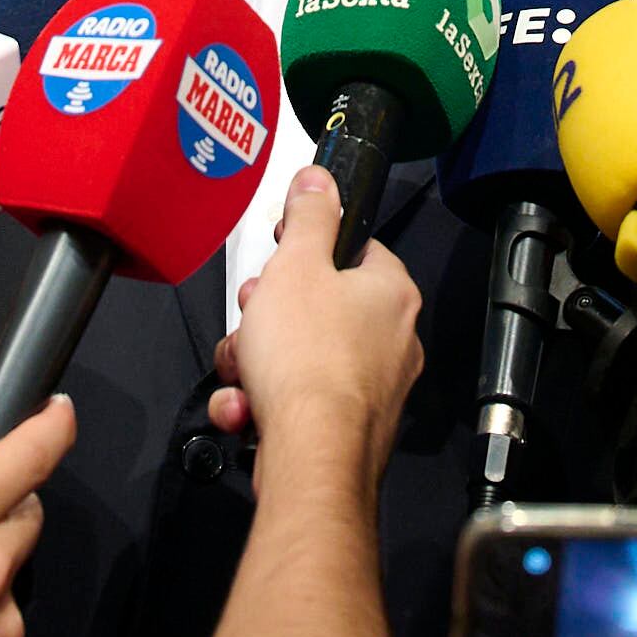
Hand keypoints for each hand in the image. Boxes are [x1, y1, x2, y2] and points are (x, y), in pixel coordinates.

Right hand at [200, 169, 422, 477]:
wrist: (310, 455)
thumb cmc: (311, 365)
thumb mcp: (296, 266)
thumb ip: (308, 216)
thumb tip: (318, 181)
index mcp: (390, 292)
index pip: (353, 248)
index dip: (307, 250)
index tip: (280, 257)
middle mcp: (391, 340)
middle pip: (316, 307)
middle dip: (267, 316)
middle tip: (254, 317)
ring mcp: (370, 388)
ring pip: (297, 357)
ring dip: (255, 362)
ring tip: (245, 370)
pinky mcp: (344, 427)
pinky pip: (293, 400)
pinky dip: (261, 403)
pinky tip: (247, 408)